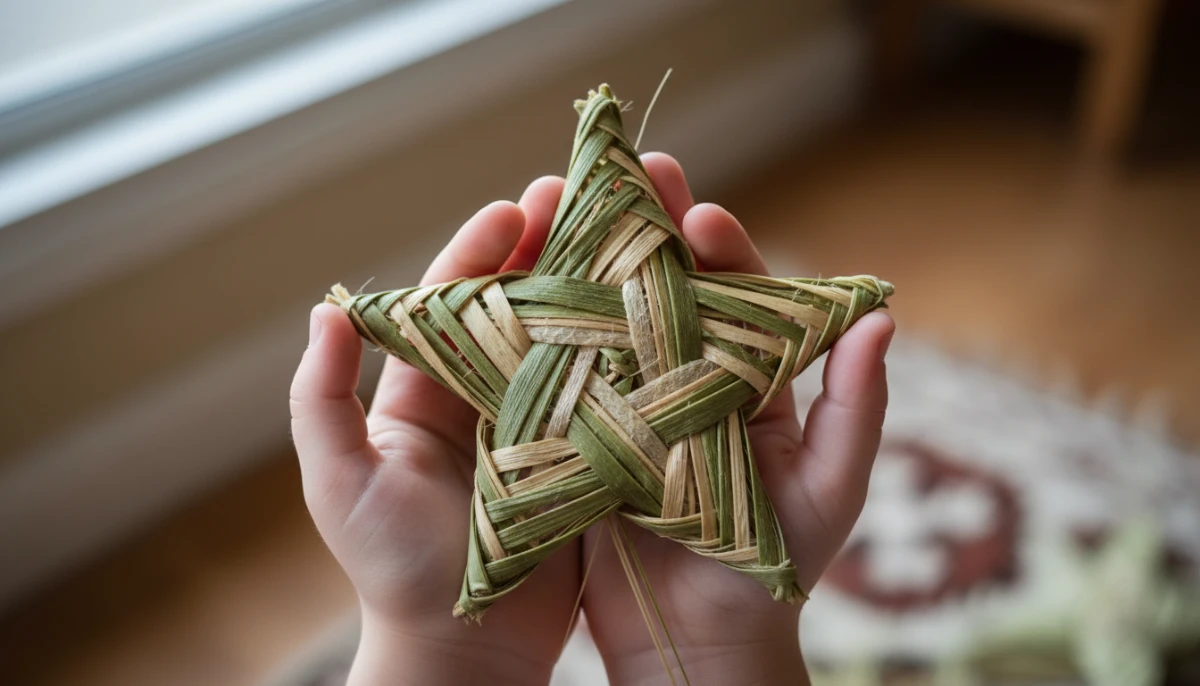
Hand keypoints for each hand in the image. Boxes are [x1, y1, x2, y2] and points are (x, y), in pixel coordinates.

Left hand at [289, 178, 581, 685]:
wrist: (464, 651)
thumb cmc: (396, 573)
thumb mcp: (342, 486)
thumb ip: (322, 401)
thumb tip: (327, 311)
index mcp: (423, 394)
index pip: (452, 304)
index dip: (479, 251)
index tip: (514, 209)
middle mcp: (482, 400)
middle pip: (516, 307)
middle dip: (544, 250)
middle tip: (582, 201)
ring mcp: (536, 426)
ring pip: (564, 340)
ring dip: (591, 288)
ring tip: (629, 240)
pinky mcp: (579, 457)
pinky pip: (604, 391)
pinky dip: (626, 350)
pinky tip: (657, 315)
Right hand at [578, 154, 894, 685]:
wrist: (699, 640)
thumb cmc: (774, 562)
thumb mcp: (830, 486)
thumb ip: (856, 407)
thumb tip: (881, 317)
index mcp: (744, 376)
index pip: (735, 293)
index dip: (720, 248)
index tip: (701, 214)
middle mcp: (683, 375)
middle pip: (664, 287)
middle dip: (649, 229)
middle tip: (632, 176)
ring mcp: (626, 400)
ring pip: (608, 317)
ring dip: (589, 263)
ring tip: (564, 210)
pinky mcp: (577, 434)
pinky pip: (561, 374)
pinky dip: (544, 330)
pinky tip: (523, 288)